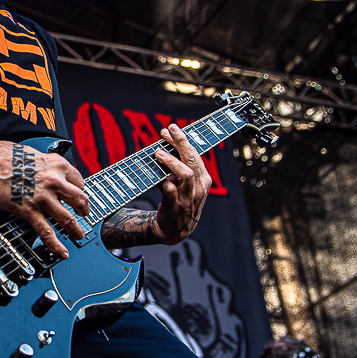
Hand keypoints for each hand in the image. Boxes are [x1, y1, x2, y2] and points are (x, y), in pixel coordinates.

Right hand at [0, 141, 89, 259]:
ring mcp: (43, 198)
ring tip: (78, 235)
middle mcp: (54, 181)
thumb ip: (45, 165)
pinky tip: (62, 252)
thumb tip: (47, 171)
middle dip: (84, 210)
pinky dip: (56, 245)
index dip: (79, 189)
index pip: (79, 180)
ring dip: (76, 230)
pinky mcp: (30, 211)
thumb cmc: (3, 155)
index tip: (77, 195)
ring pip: (68, 219)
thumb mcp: (32, 153)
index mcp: (56, 164)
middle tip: (84, 215)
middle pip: (80, 200)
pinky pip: (47, 232)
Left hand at [151, 124, 212, 244]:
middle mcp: (199, 186)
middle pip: (192, 160)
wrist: (175, 229)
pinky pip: (169, 190)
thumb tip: (165, 144)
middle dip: (180, 143)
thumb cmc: (180, 201)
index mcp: (203, 179)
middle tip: (167, 130)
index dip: (183, 140)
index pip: (195, 154)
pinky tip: (153, 174)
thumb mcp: (185, 184)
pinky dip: (161, 181)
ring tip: (158, 153)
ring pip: (186, 174)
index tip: (171, 128)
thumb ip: (180, 167)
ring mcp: (189, 197)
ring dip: (172, 162)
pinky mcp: (176, 206)